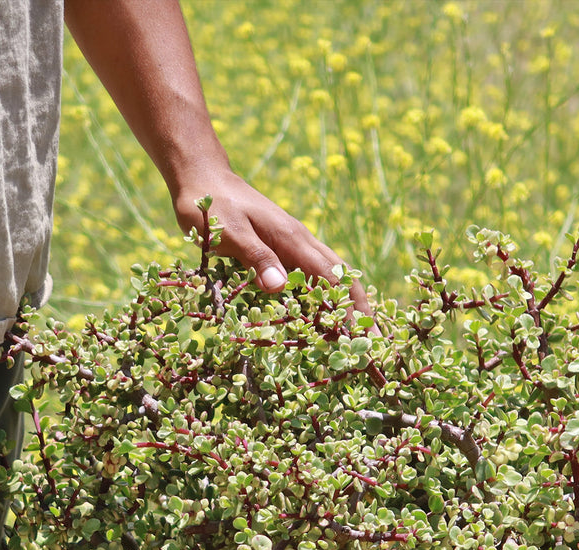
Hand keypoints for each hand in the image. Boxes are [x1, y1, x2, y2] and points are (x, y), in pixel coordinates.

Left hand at [172, 170, 371, 316]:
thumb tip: (278, 287)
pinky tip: (327, 312)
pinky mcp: (283, 247)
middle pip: (342, 277)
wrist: (203, 176)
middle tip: (375, 344)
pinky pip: (313, 274)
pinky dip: (327, 294)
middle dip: (360, 310)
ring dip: (348, 303)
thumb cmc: (211, 205)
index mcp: (292, 239)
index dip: (347, 308)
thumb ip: (255, 257)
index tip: (362, 336)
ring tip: (359, 334)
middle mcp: (300, 241)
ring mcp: (293, 244)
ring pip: (331, 275)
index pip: (331, 278)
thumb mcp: (228, 232)